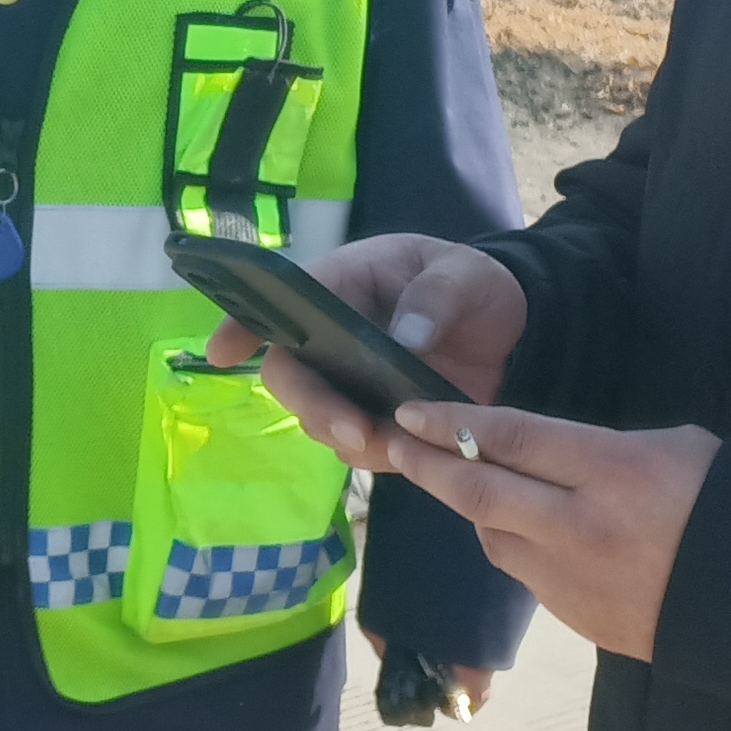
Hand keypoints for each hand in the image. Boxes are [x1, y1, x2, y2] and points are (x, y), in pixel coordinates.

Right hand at [212, 233, 528, 472]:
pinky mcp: (375, 417)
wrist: (510, 325)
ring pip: (318, 418)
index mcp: (343, 286)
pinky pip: (357, 446)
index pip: (280, 303)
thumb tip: (405, 338)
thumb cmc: (474, 283)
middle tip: (354, 430)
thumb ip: (437, 297)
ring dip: (346, 438)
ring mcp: (349, 381)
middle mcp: (332, 337)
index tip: (220, 354)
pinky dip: (377, 456)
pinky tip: (410, 453)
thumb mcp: (464, 274)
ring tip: (395, 444)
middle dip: (314, 407)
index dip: (242, 327)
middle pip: (291, 376)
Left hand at [370, 399, 721, 664]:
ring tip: (456, 484)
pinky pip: (525, 575)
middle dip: (427, 466)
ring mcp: (574, 579)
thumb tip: (543, 454)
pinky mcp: (577, 617)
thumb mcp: (673, 447)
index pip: (510, 437)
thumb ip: (598, 450)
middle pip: (479, 491)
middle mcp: (580, 526)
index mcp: (611, 470)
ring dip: (470, 509)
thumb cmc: (729, 503)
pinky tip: (516, 531)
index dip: (451, 423)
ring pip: (492, 538)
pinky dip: (511, 547)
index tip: (409, 411)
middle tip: (392, 445)